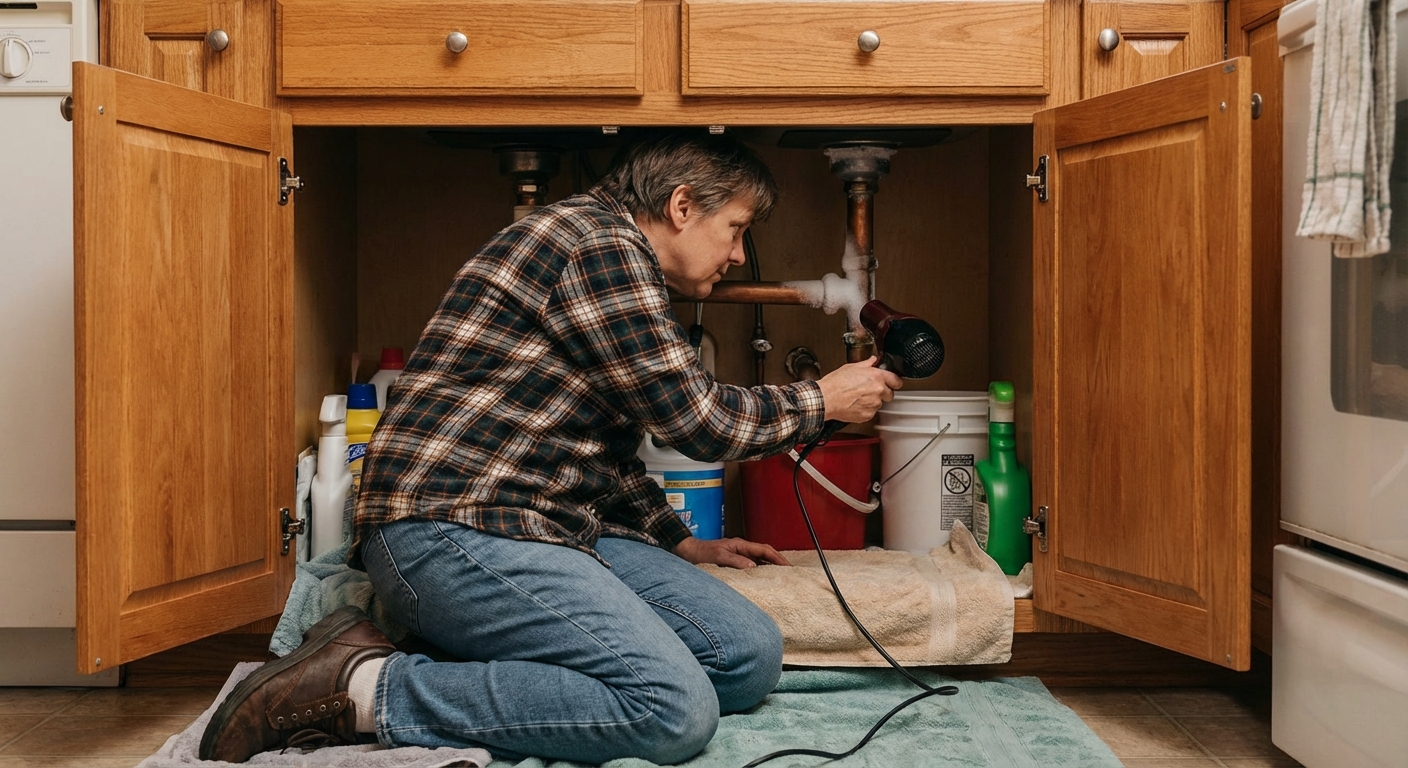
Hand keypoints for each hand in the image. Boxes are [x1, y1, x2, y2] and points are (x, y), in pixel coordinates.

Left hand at [673, 536, 790, 568]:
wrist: (686, 552)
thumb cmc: (700, 553)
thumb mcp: (718, 557)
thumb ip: (735, 561)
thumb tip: (753, 567)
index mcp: (740, 545)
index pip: (764, 550)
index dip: (778, 558)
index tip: (788, 566)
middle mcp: (741, 549)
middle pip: (765, 553)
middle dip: (778, 561)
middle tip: (790, 572)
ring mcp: (737, 555)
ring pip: (759, 559)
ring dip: (770, 566)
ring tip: (781, 576)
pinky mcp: (733, 562)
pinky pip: (751, 565)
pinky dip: (760, 570)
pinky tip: (762, 578)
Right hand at [817, 356, 902, 422]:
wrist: (826, 399)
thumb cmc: (835, 384)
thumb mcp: (851, 367)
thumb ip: (866, 364)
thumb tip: (873, 361)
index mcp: (876, 376)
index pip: (896, 381)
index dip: (894, 382)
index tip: (893, 384)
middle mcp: (878, 390)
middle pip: (890, 394)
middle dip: (882, 393)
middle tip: (869, 391)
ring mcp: (874, 404)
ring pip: (879, 404)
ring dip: (872, 402)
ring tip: (857, 398)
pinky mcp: (868, 415)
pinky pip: (870, 413)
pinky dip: (864, 410)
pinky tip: (854, 405)